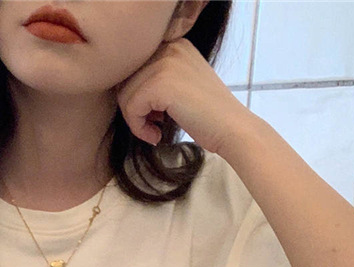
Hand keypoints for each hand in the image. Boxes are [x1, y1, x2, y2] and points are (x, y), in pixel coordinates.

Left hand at [117, 39, 251, 154]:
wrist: (231, 128)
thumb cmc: (207, 116)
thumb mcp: (181, 85)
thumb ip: (156, 80)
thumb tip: (122, 90)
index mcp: (174, 44)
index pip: (135, 69)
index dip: (137, 96)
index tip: (154, 116)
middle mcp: (169, 47)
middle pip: (126, 80)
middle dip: (134, 108)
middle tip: (153, 126)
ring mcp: (164, 62)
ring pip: (125, 94)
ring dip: (135, 120)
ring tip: (155, 131)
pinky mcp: (160, 83)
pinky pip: (130, 108)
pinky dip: (138, 128)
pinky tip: (156, 135)